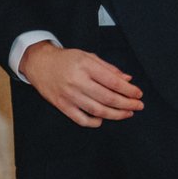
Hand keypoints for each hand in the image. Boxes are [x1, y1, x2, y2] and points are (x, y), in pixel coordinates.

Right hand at [17, 41, 143, 127]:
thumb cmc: (65, 60)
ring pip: (97, 111)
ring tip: (127, 113)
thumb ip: (108, 68)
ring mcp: (69, 95)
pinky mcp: (62, 105)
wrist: (39, 64)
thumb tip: (127, 80)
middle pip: (108, 98)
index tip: (138, 94)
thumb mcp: (87, 57)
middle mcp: (77, 81)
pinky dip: (95, 122)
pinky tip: (103, 119)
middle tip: (138, 106)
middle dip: (127, 103)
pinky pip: (81, 119)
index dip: (128, 90)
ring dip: (116, 114)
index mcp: (85, 66)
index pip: (112, 81)